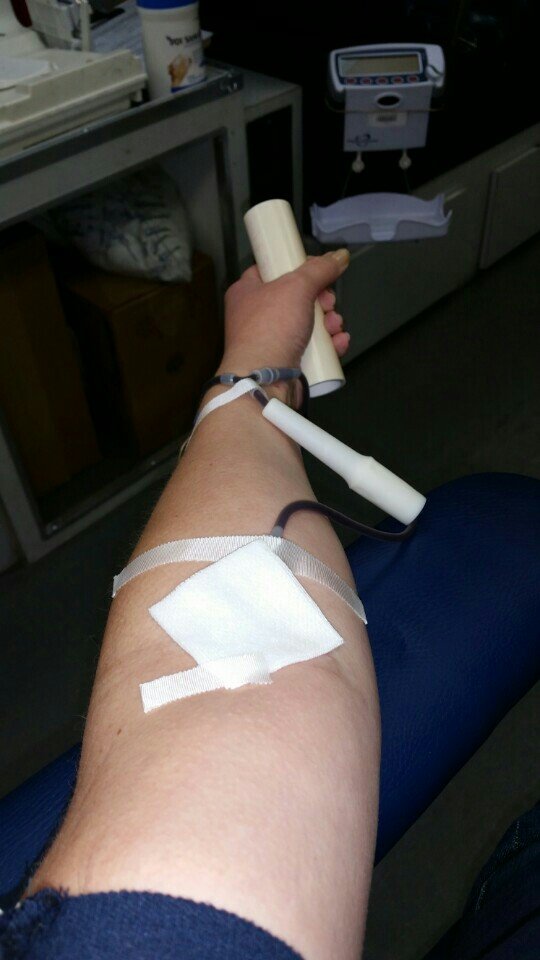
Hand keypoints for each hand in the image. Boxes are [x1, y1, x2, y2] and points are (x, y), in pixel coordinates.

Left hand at [221, 250, 350, 371]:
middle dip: (321, 300)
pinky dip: (328, 346)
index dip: (298, 267)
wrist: (265, 381)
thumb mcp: (297, 287)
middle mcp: (256, 316)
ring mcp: (271, 341)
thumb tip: (339, 256)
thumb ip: (320, 269)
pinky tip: (339, 342)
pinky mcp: (286, 362)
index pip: (273, 269)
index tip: (319, 270)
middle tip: (327, 303)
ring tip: (335, 326)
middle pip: (297, 298)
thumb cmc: (270, 330)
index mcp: (247, 292)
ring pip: (307, 324)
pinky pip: (312, 349)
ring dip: (329, 323)